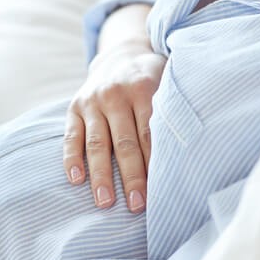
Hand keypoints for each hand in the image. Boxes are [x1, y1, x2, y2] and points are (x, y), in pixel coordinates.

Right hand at [64, 38, 166, 212]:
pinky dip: (71, 158)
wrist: (121, 53)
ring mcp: (93, 101)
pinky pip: (71, 135)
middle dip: (131, 177)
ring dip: (101, 175)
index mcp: (143, 88)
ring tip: (105, 202)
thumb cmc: (152, 77)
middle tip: (137, 205)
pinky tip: (76, 179)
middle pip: (125, 143)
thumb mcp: (167, 81)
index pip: (149, 134)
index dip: (154, 163)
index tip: (160, 191)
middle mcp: (115, 94)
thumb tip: (189, 150)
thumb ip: (173, 110)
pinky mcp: (74, 107)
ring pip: (97, 143)